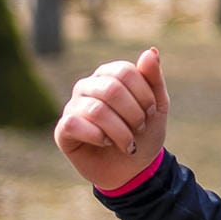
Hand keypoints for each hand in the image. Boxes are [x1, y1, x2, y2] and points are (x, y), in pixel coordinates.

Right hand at [55, 46, 169, 191]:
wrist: (134, 169)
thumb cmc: (144, 134)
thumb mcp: (157, 107)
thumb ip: (153, 78)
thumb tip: (151, 51)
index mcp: (109, 75)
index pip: (124, 71)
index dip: (143, 94)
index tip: (151, 112)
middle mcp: (87, 86)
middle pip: (111, 89)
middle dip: (133, 114)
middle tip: (140, 128)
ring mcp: (73, 107)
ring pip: (95, 110)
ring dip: (120, 131)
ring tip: (127, 143)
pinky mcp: (63, 130)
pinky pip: (74, 124)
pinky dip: (98, 137)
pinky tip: (105, 143)